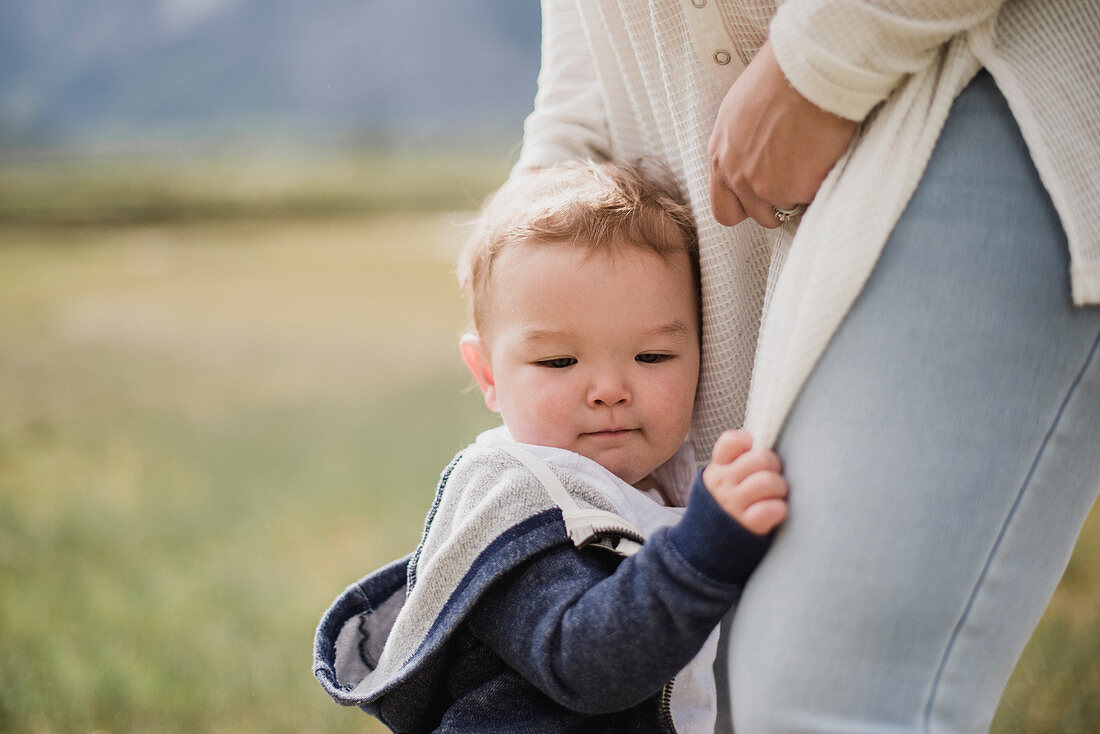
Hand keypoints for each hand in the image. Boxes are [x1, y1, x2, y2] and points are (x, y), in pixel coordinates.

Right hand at [702, 429, 787, 534]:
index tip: (751, 452)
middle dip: (774, 467)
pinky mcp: (748, 525)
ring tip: (776, 495)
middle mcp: (723, 484)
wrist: (709, 546)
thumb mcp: (724, 480)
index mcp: (718, 469)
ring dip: (780, 488)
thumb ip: (737, 461)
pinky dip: (779, 509)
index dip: (747, 442)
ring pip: (768, 481)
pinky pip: (772, 508)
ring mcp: (734, 504)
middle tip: (773, 477)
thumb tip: (760, 440)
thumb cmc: (728, 505)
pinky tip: (775, 512)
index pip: (731, 441)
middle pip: (761, 458)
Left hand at [708, 40, 858, 227]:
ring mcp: (768, 187)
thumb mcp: (738, 110)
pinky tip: (826, 152)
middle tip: (796, 177)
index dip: (746, 206)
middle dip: (777, 204)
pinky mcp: (799, 189)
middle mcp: (738, 177)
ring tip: (814, 155)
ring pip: (788, 207)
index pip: (724, 209)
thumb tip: (751, 154)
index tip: (764, 195)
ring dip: (802, 190)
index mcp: (720, 157)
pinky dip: (823, 181)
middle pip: (758, 216)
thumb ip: (738, 144)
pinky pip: (814, 198)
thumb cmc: (777, 76)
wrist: (808, 68)